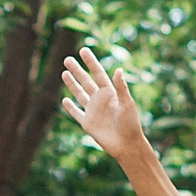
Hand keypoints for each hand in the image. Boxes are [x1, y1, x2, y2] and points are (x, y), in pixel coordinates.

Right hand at [59, 47, 147, 163]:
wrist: (127, 144)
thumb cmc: (130, 123)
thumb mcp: (127, 103)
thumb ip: (121, 87)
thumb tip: (118, 69)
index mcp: (110, 93)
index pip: (98, 73)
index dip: (91, 62)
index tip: (83, 50)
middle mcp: (100, 100)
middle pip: (86, 81)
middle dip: (77, 70)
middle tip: (67, 59)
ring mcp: (93, 111)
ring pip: (79, 94)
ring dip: (72, 84)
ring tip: (64, 73)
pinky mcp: (88, 123)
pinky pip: (76, 113)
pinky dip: (70, 107)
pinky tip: (65, 100)